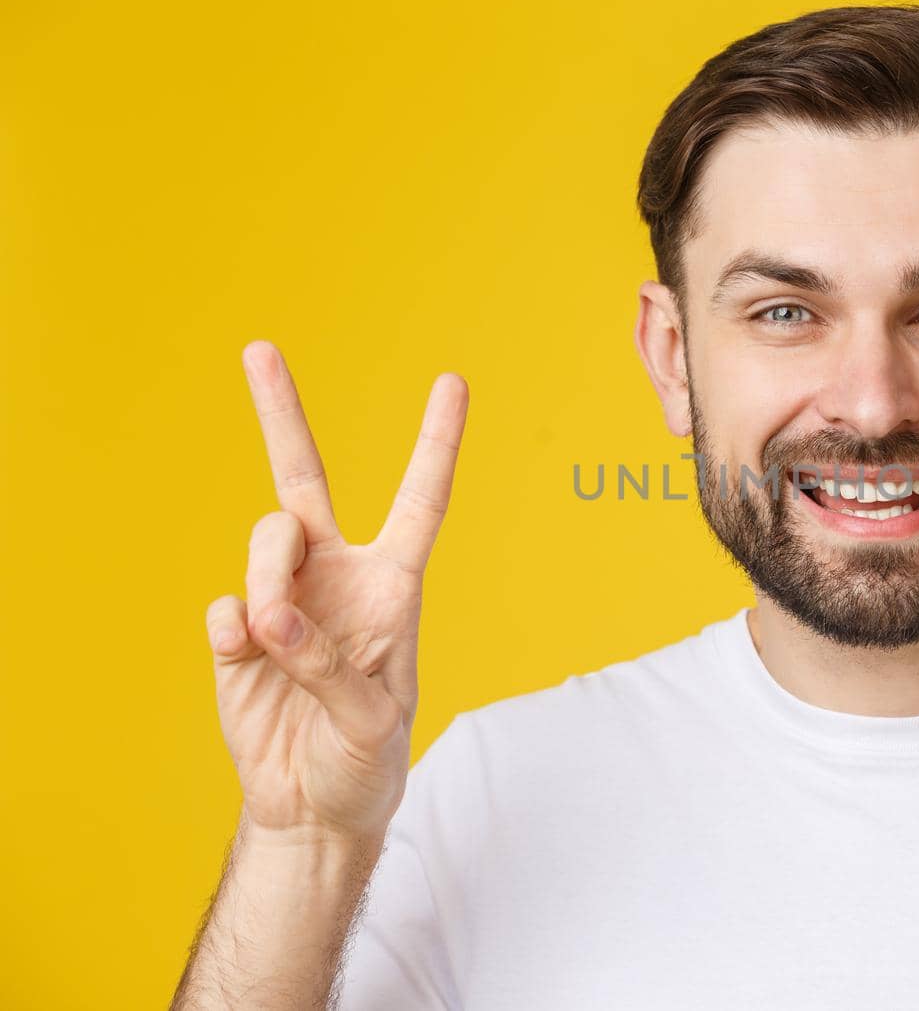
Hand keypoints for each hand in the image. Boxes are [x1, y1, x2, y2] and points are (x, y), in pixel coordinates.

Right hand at [204, 341, 467, 840]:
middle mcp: (337, 576)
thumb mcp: (374, 722)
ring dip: (271, 581)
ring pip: (264, 540)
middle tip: (258, 349)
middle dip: (282, 413)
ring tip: (280, 640)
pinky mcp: (237, 632)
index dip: (437, 442)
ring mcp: (283, 598)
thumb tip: (271, 616)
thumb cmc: (367, 763)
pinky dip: (237, 630)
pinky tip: (252, 661)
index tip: (452, 381)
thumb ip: (329, 666)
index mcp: (393, 586)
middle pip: (304, 478)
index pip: (421, 501)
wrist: (312, 809)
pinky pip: (226, 603)